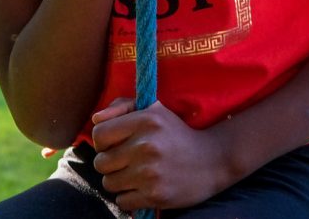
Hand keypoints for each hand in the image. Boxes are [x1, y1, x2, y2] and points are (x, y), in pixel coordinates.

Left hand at [89, 97, 241, 210]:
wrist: (214, 160)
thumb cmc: (177, 134)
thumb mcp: (155, 112)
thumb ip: (122, 107)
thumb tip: (95, 119)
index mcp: (146, 120)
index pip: (99, 134)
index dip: (103, 141)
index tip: (118, 144)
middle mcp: (146, 145)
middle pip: (100, 162)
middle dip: (111, 164)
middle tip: (129, 162)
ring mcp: (150, 172)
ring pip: (109, 183)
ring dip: (120, 181)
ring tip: (138, 175)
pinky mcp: (155, 195)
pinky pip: (122, 200)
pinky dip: (130, 197)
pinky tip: (146, 187)